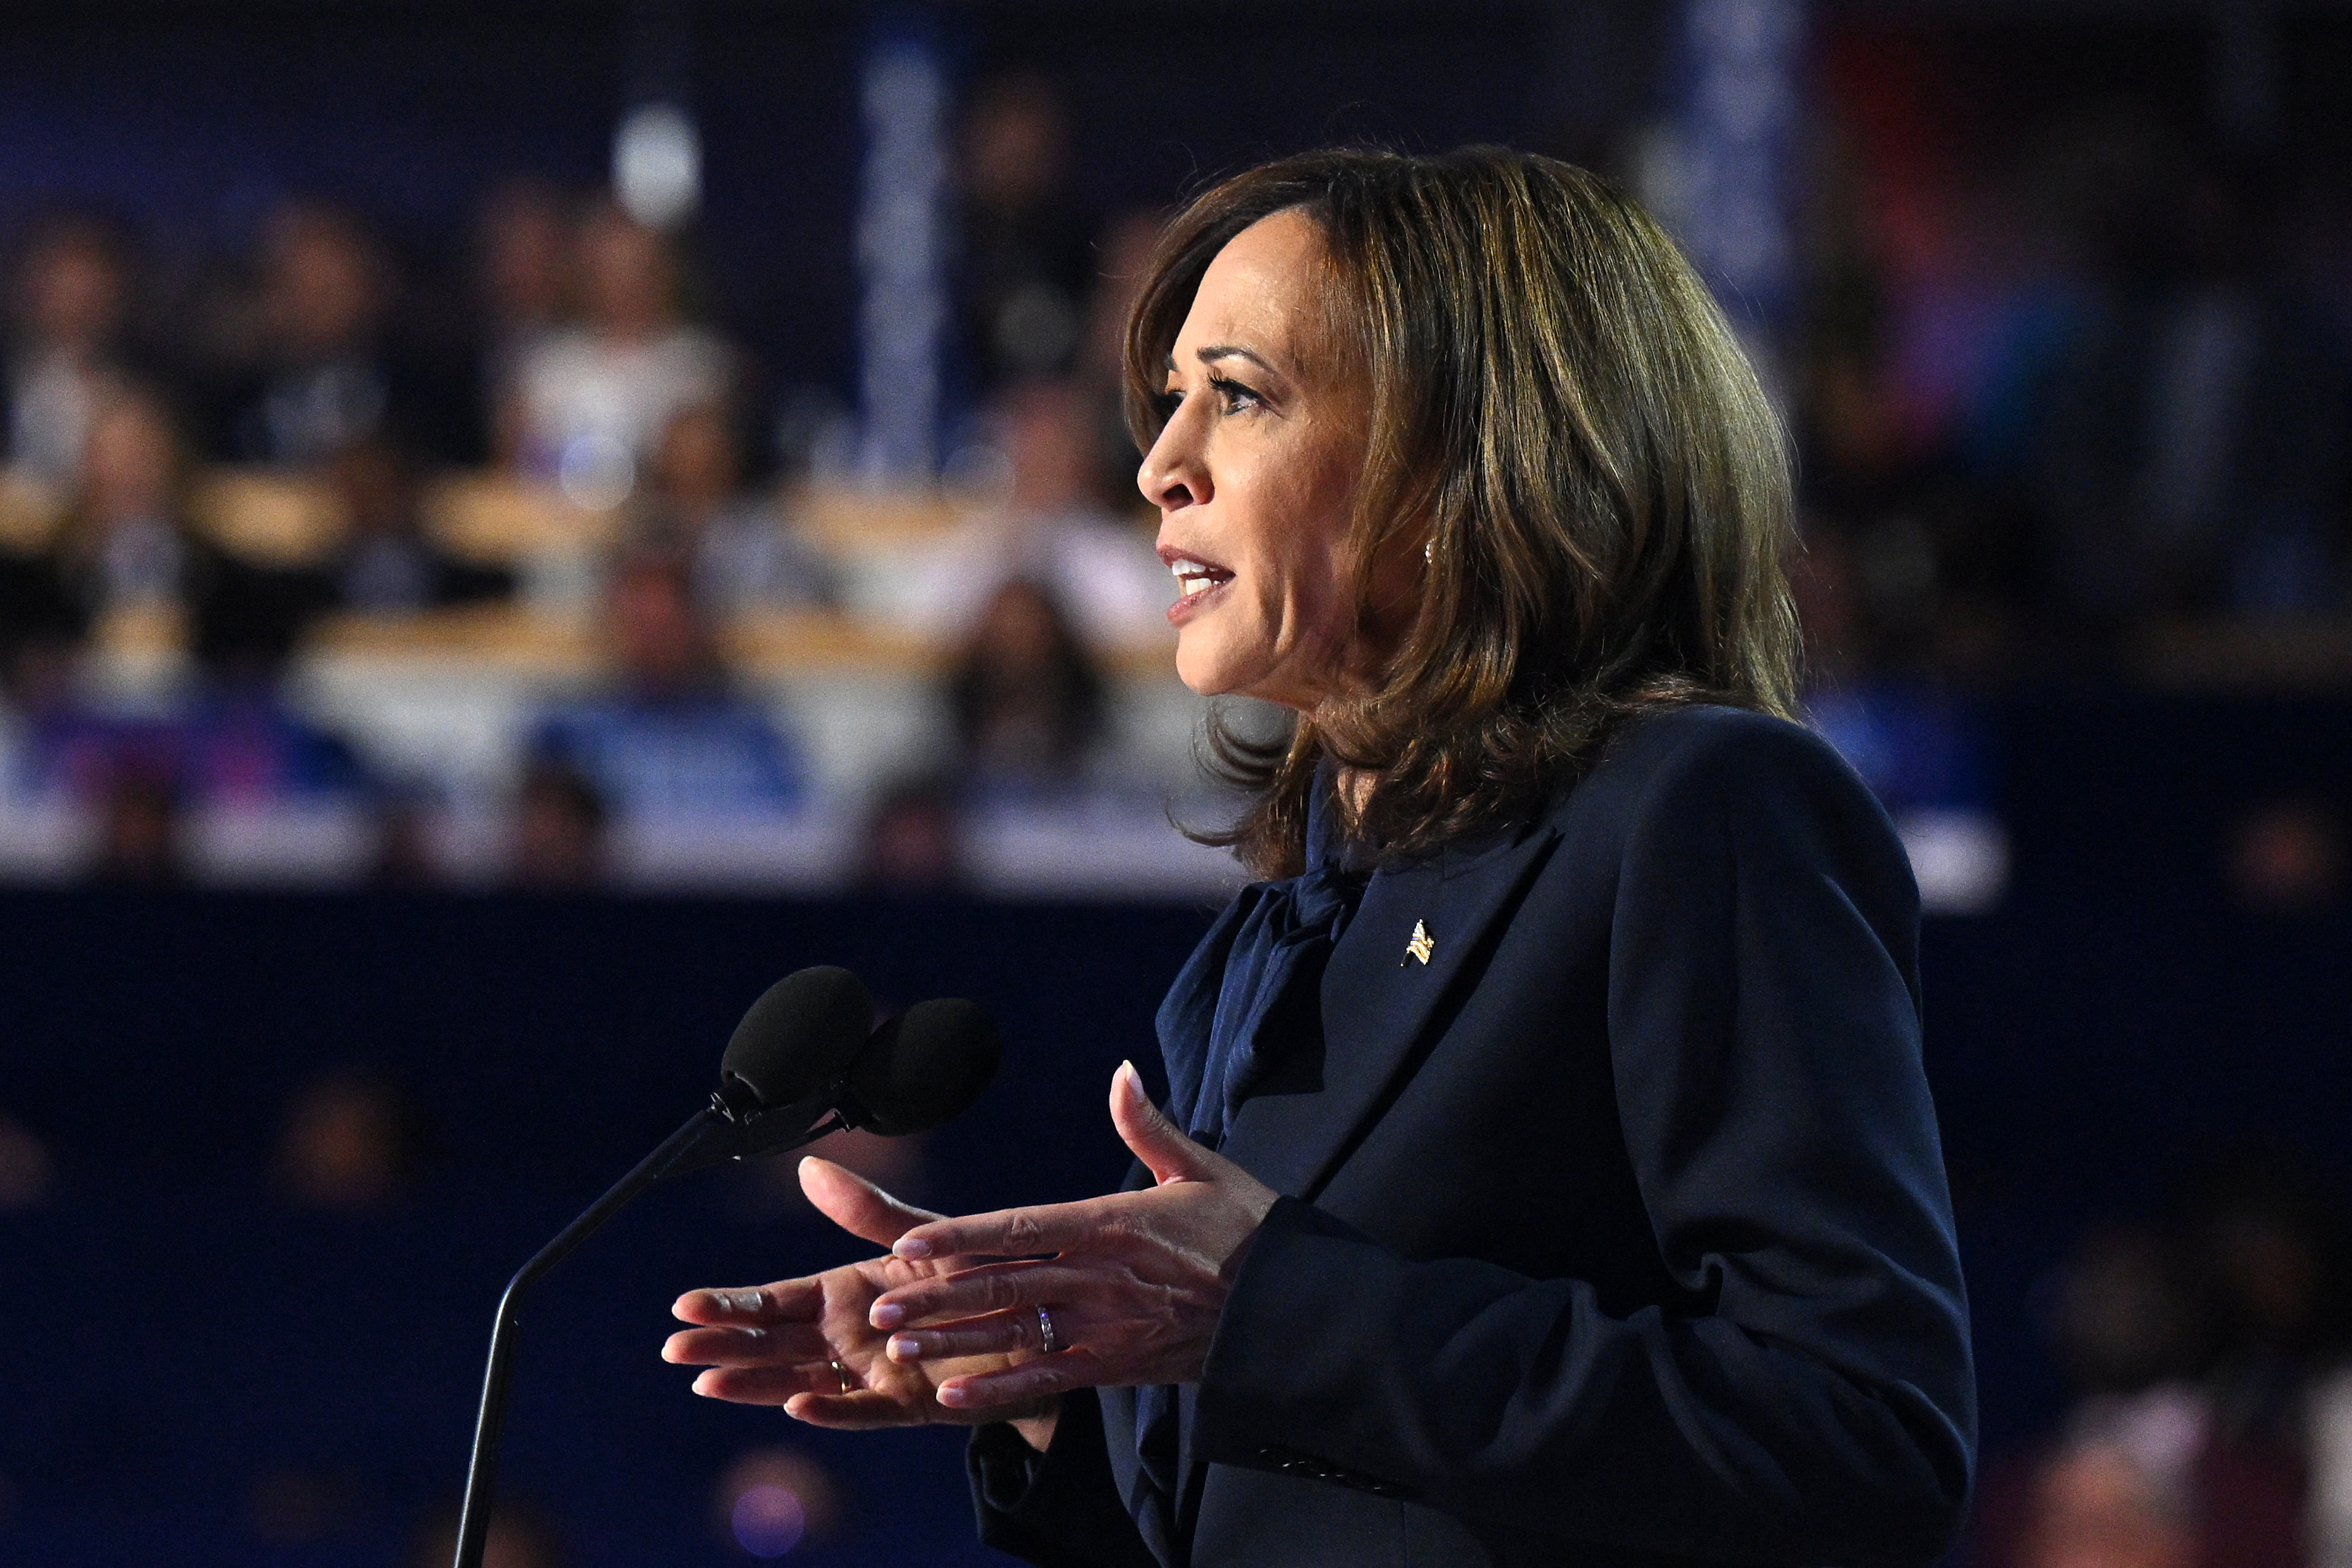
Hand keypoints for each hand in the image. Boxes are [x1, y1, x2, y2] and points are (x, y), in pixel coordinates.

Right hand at [662, 1157, 1044, 1430]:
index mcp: (842, 1293)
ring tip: (708, 1381)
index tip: (686, 1304)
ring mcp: (870, 1373)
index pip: (773, 1301)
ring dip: (755, 1382)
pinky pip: (862, 1410)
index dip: (730, 1303)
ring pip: (799, 1378)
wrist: (1034, 1322)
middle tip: (674, 1347)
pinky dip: (830, 1408)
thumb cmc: (971, 1276)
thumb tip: (810, 1168)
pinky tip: (797, 1405)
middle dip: (723, 1345)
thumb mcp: (919, 1235)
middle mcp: (847, 1336)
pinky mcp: (907, 1403)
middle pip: (772, 1343)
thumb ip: (866, 1210)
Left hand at [870, 1061, 1277, 1419]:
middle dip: (939, 1297)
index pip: (1022, 1228)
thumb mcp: (1200, 1169)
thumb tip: (1122, 1069)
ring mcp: (1106, 1326)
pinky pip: (1048, 1380)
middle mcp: (1100, 1278)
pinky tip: (952, 1400)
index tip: (910, 1243)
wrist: (1291, 1312)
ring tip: (898, 1346)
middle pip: (1005, 1285)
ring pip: (1017, 1334)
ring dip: (955, 1341)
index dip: (963, 1237)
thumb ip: (1147, 1123)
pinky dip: (1000, 1393)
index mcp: (1111, 1224)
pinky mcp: (1115, 1365)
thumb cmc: (1247, 1232)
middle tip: (879, 1307)